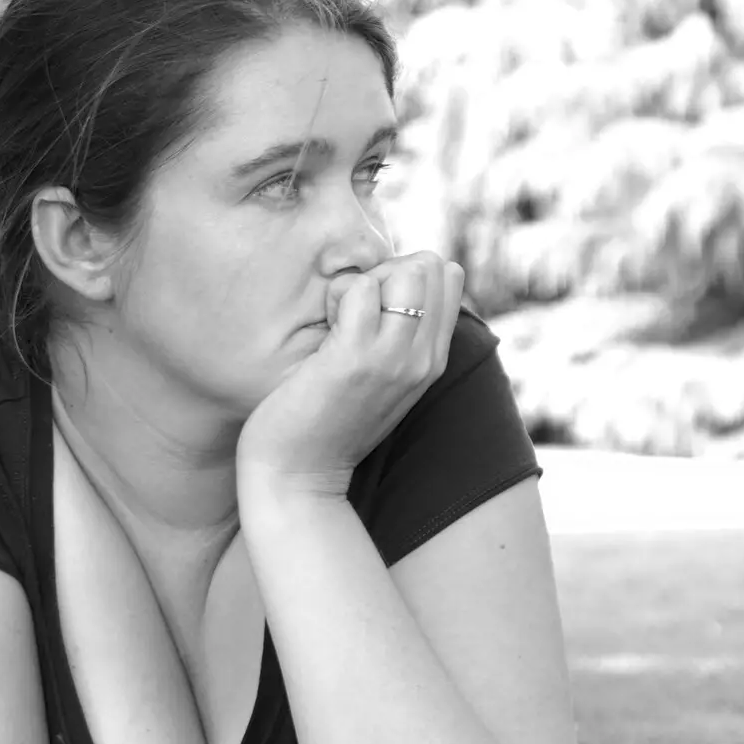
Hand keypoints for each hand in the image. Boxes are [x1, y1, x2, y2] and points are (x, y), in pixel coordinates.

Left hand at [237, 252, 464, 496]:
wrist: (297, 477)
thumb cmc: (322, 423)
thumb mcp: (376, 381)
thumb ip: (394, 340)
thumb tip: (386, 285)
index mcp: (432, 360)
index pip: (446, 277)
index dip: (403, 276)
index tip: (370, 310)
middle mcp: (424, 358)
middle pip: (430, 266)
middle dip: (385, 272)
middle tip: (350, 313)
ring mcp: (394, 358)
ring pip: (405, 271)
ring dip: (361, 283)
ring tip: (337, 323)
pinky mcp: (356, 359)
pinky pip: (361, 288)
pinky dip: (336, 296)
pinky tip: (321, 332)